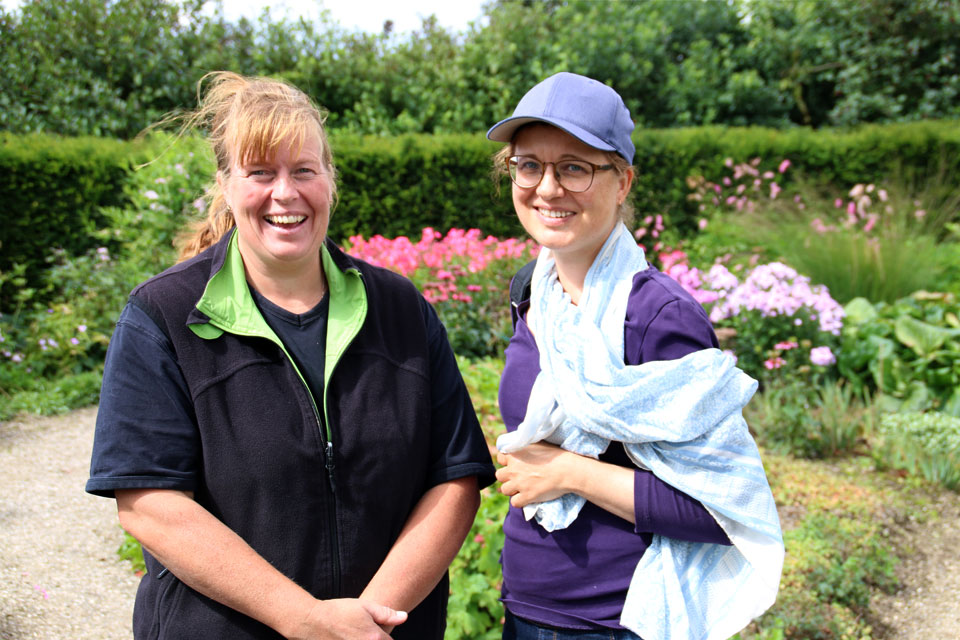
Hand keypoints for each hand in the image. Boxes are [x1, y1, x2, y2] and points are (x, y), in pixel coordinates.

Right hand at [287, 598, 405, 639]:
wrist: (312, 621)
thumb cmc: (339, 611)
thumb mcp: (365, 607)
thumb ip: (387, 613)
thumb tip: (404, 617)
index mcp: (375, 638)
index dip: (386, 637)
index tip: (380, 632)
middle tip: (364, 631)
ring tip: (356, 633)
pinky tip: (347, 637)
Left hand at [495, 442, 580, 507]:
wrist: (567, 470)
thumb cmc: (555, 455)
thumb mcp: (537, 443)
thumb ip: (524, 444)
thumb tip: (518, 444)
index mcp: (514, 454)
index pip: (500, 458)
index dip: (507, 461)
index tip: (515, 464)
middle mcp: (513, 469)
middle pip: (499, 475)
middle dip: (507, 476)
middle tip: (518, 477)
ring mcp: (519, 483)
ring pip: (504, 490)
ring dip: (512, 489)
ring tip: (522, 487)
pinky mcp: (527, 496)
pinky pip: (514, 502)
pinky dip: (520, 501)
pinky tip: (527, 497)